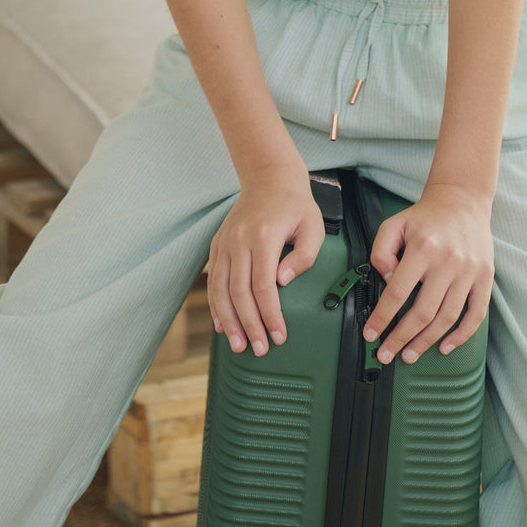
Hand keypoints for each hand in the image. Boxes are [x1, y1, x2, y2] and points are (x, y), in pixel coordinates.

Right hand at [207, 162, 325, 356]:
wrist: (269, 177)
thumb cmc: (294, 204)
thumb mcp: (312, 226)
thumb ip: (302, 256)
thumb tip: (283, 282)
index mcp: (263, 236)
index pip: (263, 286)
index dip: (270, 315)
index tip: (279, 335)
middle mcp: (239, 240)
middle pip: (239, 292)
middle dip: (249, 325)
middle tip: (259, 349)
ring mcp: (225, 242)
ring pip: (221, 289)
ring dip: (228, 321)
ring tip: (238, 345)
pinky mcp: (218, 244)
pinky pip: (213, 280)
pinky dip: (216, 305)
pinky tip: (222, 324)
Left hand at [362, 183, 494, 364]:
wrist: (462, 201)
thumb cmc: (426, 217)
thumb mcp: (393, 225)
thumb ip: (381, 251)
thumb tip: (386, 280)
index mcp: (423, 248)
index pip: (397, 292)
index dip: (382, 317)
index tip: (371, 333)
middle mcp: (448, 261)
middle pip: (422, 312)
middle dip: (401, 338)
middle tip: (386, 354)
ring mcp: (469, 271)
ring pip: (447, 318)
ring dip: (426, 342)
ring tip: (410, 354)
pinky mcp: (485, 278)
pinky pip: (476, 314)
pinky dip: (461, 336)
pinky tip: (445, 346)